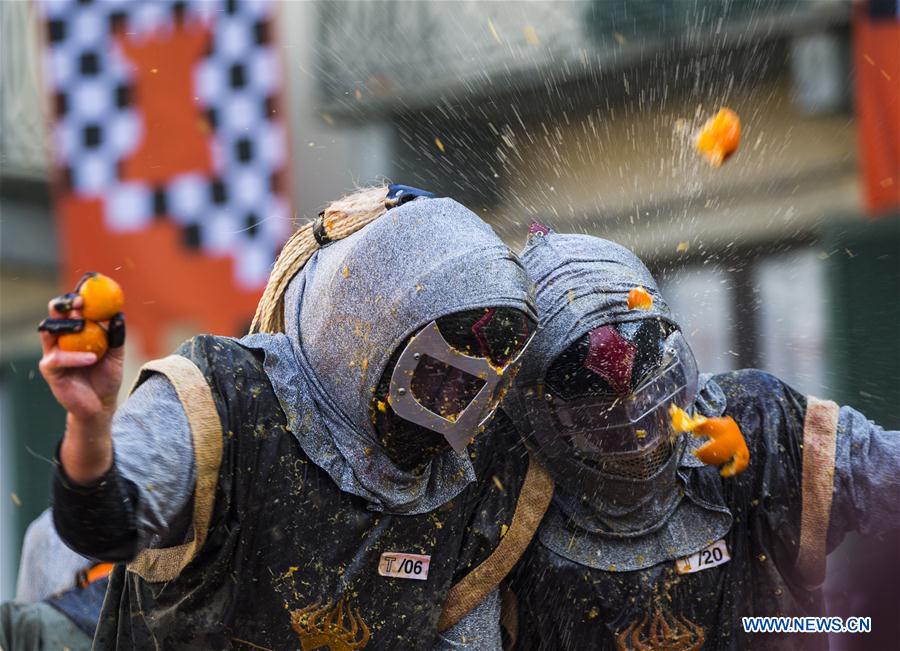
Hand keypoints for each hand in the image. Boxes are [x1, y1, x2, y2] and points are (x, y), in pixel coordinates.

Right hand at [39, 296, 123, 420]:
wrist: (102, 404)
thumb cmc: (107, 376)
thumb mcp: (117, 354)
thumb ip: (116, 336)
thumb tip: (119, 314)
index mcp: (76, 333)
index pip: (72, 310)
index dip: (77, 298)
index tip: (88, 288)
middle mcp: (61, 340)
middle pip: (55, 316)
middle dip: (64, 305)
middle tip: (79, 301)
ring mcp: (53, 353)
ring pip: (49, 332)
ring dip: (66, 326)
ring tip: (83, 324)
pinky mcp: (50, 370)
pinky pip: (58, 358)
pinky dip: (75, 356)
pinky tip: (92, 358)